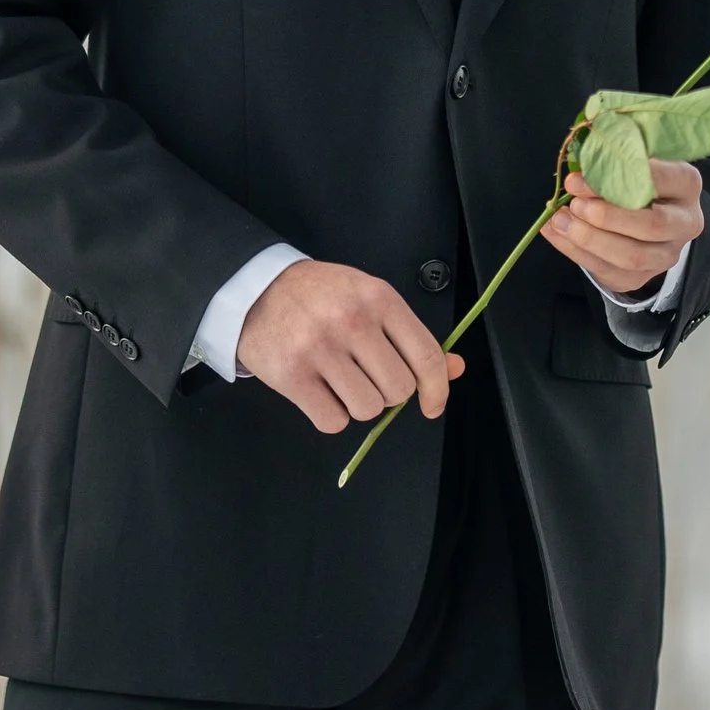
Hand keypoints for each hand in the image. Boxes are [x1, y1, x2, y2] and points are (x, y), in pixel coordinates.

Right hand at [237, 258, 465, 437]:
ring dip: (358, 405)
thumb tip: (454, 368)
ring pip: (367, 409)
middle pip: (398, 390)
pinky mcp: (291, 376)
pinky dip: (331, 415)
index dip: (437, 389)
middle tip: (367, 376)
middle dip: (387, 393)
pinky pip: (333, 421)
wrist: (255, 288)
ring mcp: (319, 349)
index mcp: (379, 299)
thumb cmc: (318, 296)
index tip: (433, 404)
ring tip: (340, 381)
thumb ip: (410, 336)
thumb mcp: (369, 300)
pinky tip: (321, 391)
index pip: (425, 356)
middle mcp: (352, 322)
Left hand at [545, 155, 704, 300]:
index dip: (618, 179)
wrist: (649, 211)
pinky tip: (555, 233)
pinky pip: (610, 271)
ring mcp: (667, 253)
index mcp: (686, 184)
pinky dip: (577, 253)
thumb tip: (580, 154)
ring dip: (590, 240)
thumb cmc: (636, 176)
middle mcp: (685, 222)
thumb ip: (616, 151)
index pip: (662, 180)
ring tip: (559, 220)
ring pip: (633, 257)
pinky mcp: (643, 276)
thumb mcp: (635, 156)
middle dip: (607, 217)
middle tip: (575, 204)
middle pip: (653, 225)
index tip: (578, 178)